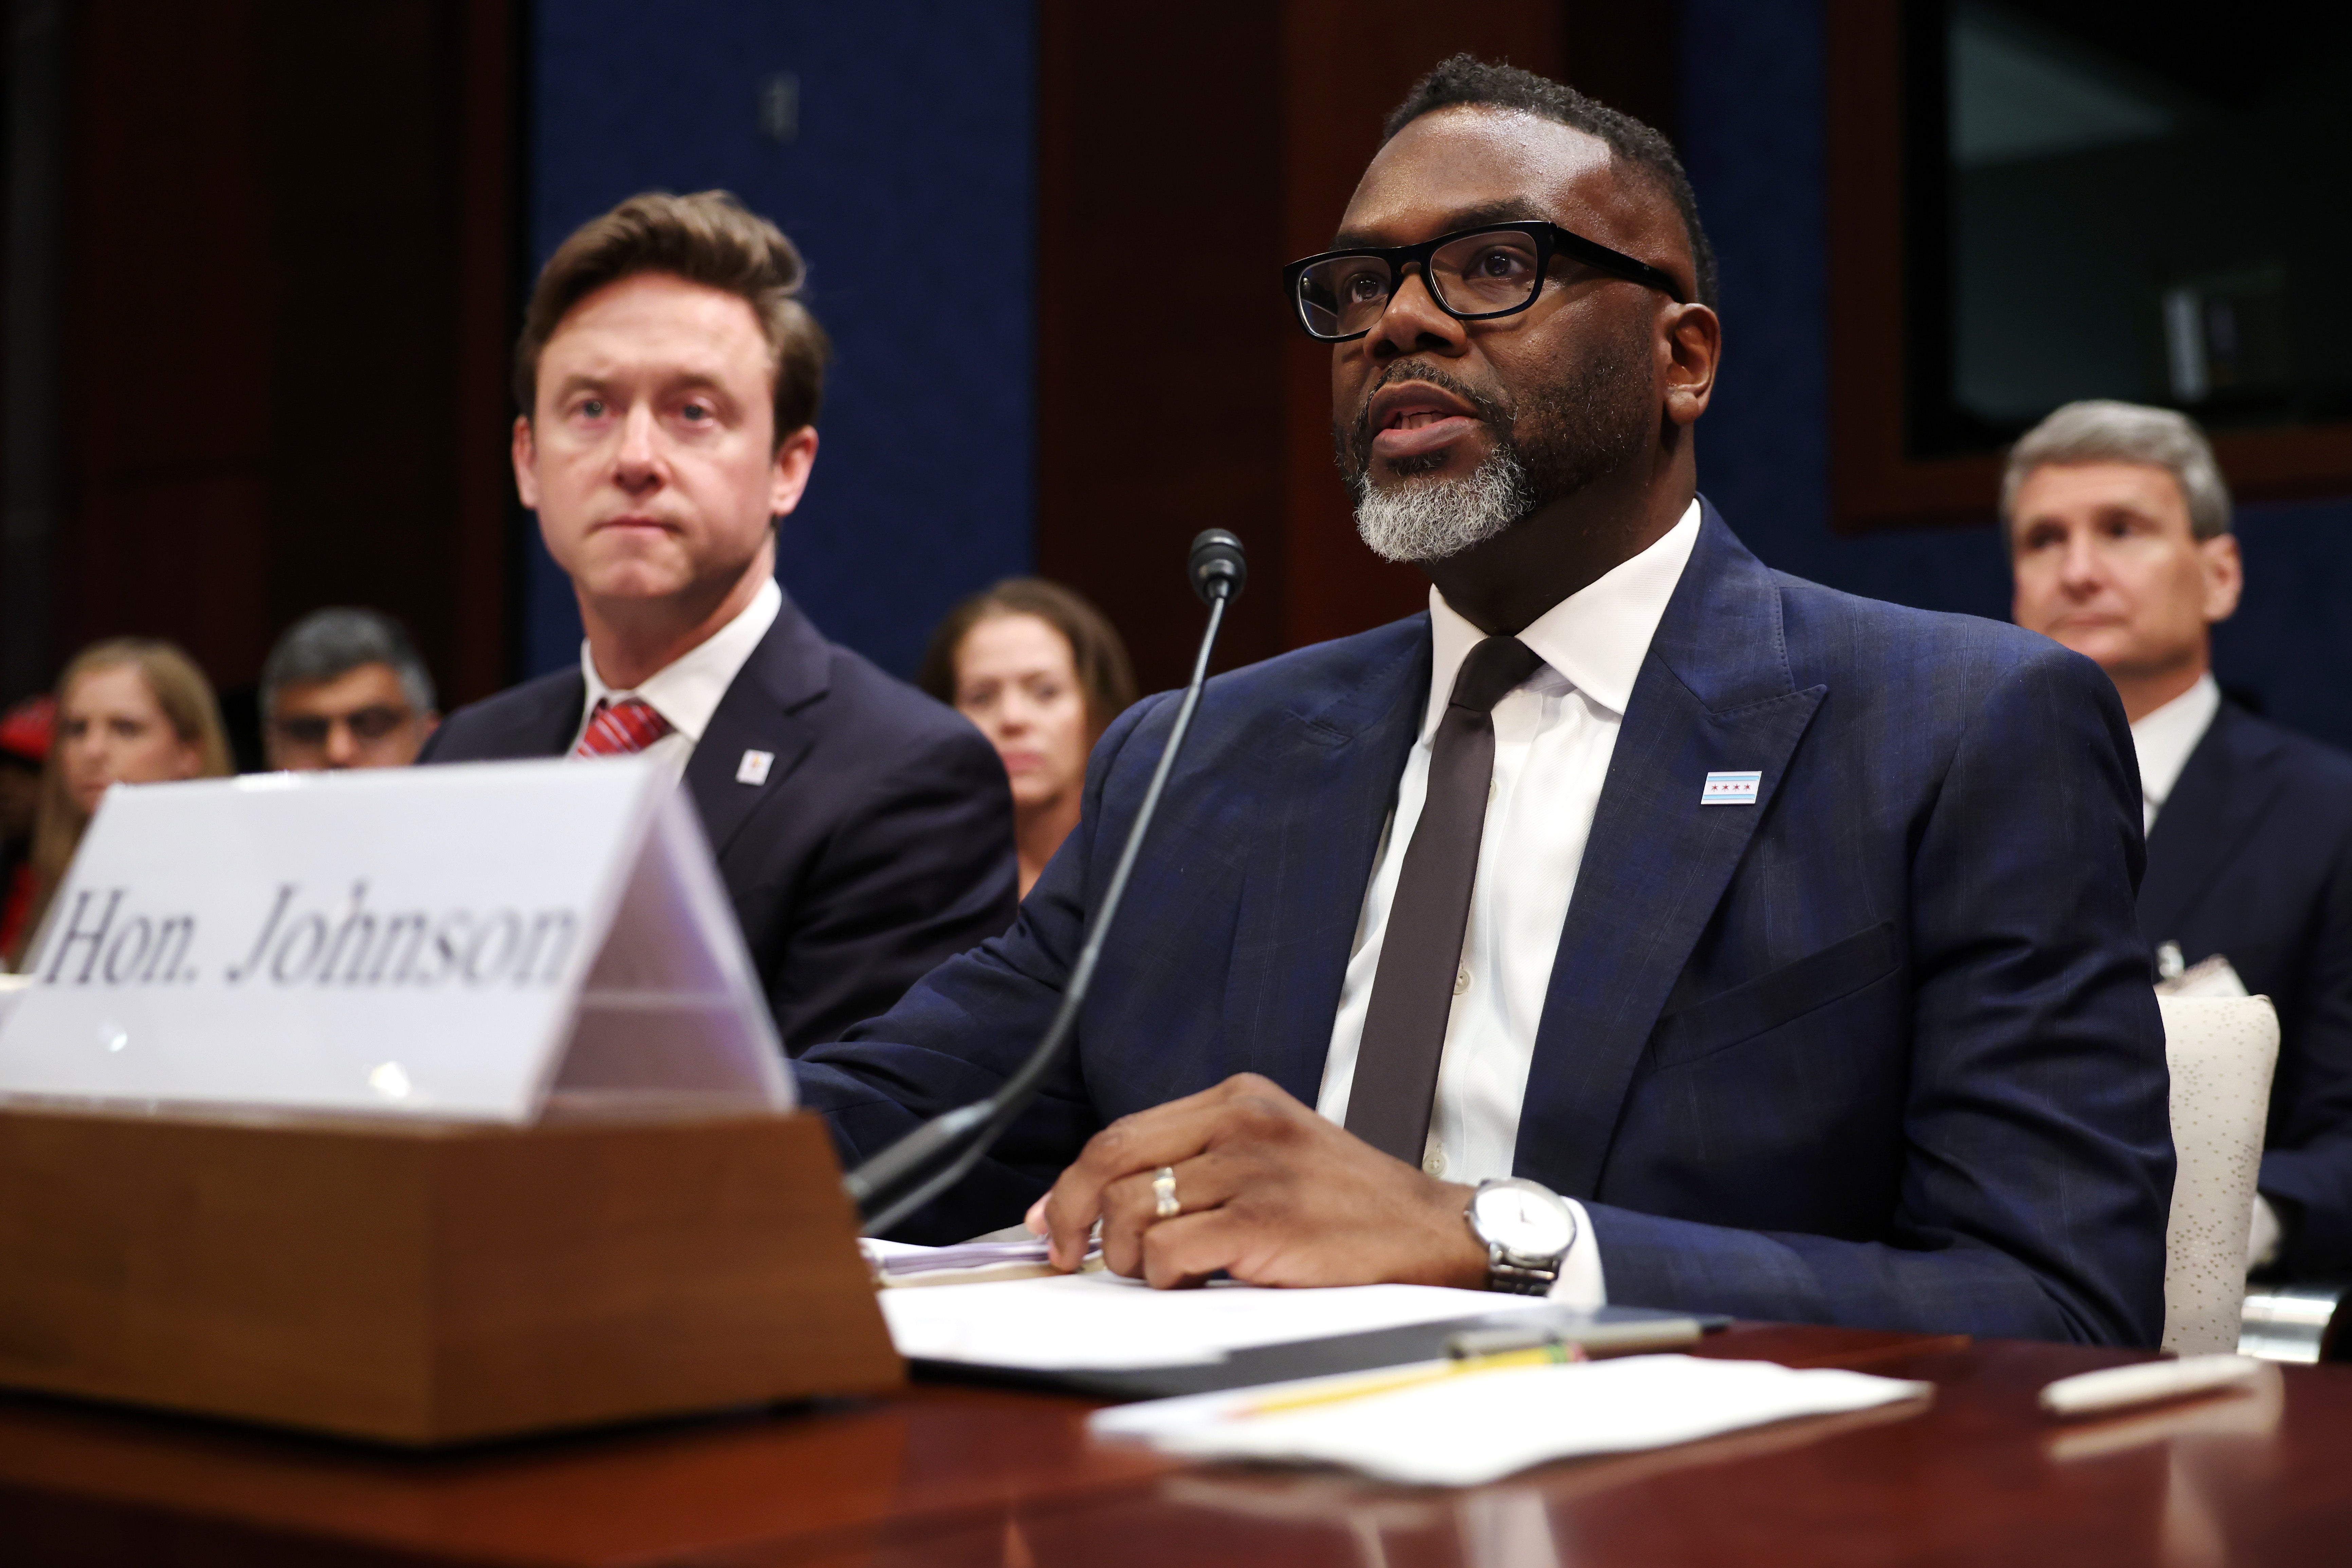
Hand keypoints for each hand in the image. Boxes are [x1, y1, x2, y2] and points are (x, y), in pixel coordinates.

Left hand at [1023, 1073, 1489, 1289]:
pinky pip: (1171, 1251)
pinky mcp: (1265, 1220)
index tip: (1050, 1218)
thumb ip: (1195, 1165)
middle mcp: (1240, 1124)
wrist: (1430, 1232)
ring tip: (1164, 1272)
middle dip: (1072, 1215)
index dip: (1072, 1181)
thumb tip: (1101, 1206)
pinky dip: (1166, 1275)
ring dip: (1130, 1257)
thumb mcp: (1271, 1153)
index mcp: (1237, 1100)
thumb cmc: (1346, 1205)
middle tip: (1069, 1256)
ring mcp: (1253, 1170)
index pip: (1122, 1133)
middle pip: (1111, 1160)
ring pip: (1135, 1212)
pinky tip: (1195, 1279)